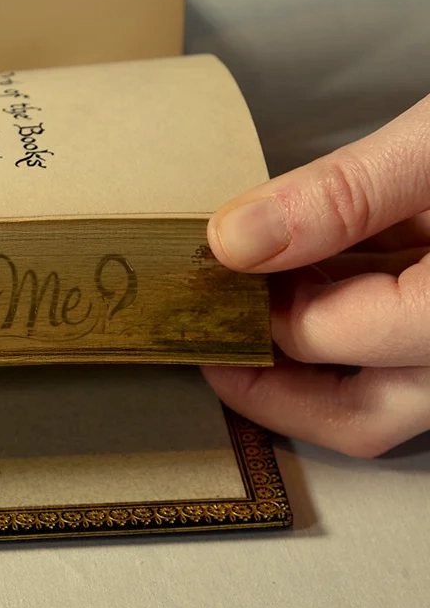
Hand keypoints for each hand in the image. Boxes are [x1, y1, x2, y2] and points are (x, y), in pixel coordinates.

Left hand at [203, 93, 429, 457]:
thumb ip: (344, 193)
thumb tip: (236, 240)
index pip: (331, 337)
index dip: (249, 312)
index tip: (199, 277)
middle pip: (357, 413)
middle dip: (269, 381)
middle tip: (206, 337)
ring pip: (387, 401)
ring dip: (309, 364)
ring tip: (255, 305)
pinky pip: (412, 365)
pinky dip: (356, 334)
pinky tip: (322, 284)